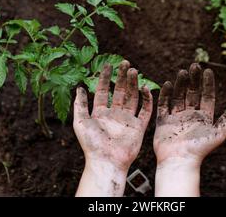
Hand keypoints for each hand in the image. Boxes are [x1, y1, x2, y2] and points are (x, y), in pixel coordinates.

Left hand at [74, 60, 152, 195]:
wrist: (106, 162)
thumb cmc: (91, 144)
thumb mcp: (80, 121)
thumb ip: (79, 104)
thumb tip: (79, 88)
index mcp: (100, 113)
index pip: (103, 91)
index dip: (105, 78)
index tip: (108, 65)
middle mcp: (114, 115)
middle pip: (119, 91)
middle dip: (122, 77)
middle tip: (125, 63)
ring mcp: (127, 120)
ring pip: (132, 97)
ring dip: (133, 84)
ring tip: (134, 70)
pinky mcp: (138, 127)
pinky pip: (145, 111)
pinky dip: (146, 99)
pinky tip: (144, 87)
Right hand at [154, 63, 225, 196]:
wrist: (180, 161)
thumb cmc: (200, 149)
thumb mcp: (219, 133)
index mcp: (204, 117)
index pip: (206, 96)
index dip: (207, 83)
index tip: (207, 71)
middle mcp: (190, 115)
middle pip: (191, 93)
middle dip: (193, 80)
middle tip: (193, 66)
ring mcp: (176, 117)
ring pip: (178, 96)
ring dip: (180, 83)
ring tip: (182, 72)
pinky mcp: (164, 121)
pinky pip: (164, 105)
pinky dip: (165, 94)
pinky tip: (168, 84)